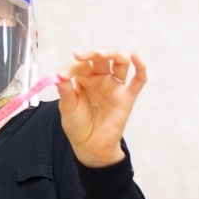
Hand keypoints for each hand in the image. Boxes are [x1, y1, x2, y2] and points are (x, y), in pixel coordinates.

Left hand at [57, 51, 147, 167]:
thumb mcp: (67, 108)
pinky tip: (135, 56)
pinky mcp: (127, 97)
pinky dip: (140, 67)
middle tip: (79, 55)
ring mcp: (114, 86)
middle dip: (90, 53)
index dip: (70, 67)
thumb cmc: (77, 125)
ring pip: (119, 63)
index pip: (80, 64)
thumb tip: (58, 77)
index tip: (61, 76)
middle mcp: (100, 79)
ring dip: (111, 54)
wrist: (89, 145)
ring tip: (101, 54)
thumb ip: (65, 92)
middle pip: (99, 58)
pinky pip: (138, 80)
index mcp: (84, 79)